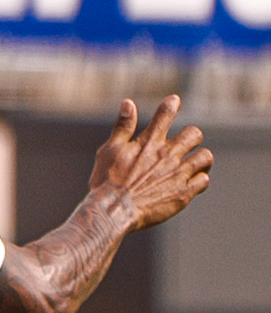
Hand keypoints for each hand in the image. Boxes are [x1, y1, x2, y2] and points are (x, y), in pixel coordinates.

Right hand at [89, 96, 212, 230]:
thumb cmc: (107, 181)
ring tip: (194, 164)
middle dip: (191, 137)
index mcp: (149, 142)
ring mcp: (178, 174)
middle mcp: (168, 155)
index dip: (171, 105)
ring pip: (205, 157)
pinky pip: (204, 181)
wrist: (114, 211)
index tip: (174, 101)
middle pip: (194, 134)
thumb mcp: (109, 150)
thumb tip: (128, 103)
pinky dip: (200, 179)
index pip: (165, 114)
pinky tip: (191, 183)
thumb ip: (122, 127)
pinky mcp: (183, 193)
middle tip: (185, 144)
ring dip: (201, 158)